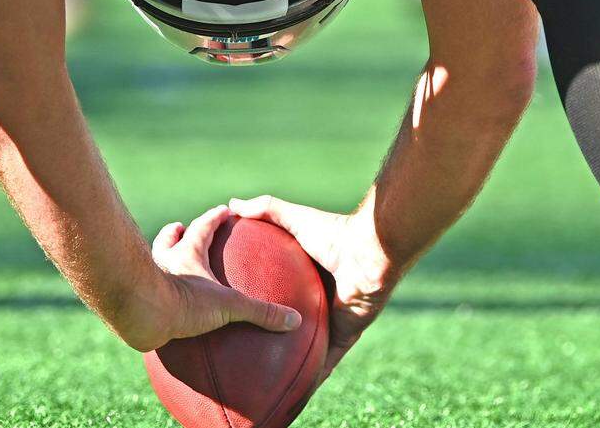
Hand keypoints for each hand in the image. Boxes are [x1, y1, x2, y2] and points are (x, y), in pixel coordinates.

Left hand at [144, 205, 301, 349]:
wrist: (141, 315)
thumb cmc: (184, 302)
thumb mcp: (228, 306)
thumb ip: (261, 312)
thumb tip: (294, 320)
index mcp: (187, 254)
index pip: (203, 227)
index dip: (214, 218)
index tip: (224, 209)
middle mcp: (165, 261)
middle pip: (169, 239)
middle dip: (176, 232)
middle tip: (180, 227)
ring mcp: (148, 278)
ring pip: (152, 260)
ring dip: (159, 257)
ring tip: (165, 259)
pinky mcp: (137, 298)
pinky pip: (144, 290)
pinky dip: (150, 291)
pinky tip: (154, 305)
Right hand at [228, 195, 394, 381]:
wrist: (368, 252)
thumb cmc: (332, 233)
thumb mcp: (291, 218)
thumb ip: (264, 209)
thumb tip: (231, 204)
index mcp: (307, 279)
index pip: (279, 296)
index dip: (262, 307)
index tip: (239, 316)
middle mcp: (319, 303)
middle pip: (291, 327)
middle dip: (274, 341)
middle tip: (245, 356)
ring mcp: (333, 321)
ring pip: (309, 351)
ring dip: (294, 368)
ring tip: (269, 386)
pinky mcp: (346, 335)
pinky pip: (327, 363)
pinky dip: (315, 378)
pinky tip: (298, 395)